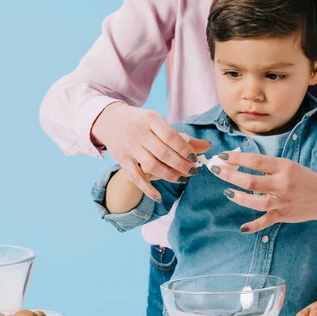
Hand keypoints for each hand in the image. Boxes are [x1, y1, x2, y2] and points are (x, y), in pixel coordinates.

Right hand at [92, 103, 209, 200]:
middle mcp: (139, 133)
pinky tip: (159, 196)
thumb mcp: (159, 123)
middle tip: (193, 171)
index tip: (195, 158)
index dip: (185, 149)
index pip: (171, 136)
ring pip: (152, 166)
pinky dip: (148, 189)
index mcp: (151, 119)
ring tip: (182, 179)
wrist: (109, 120)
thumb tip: (207, 147)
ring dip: (170, 175)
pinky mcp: (122, 160)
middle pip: (163, 153)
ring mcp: (130, 147)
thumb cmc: (141, 122)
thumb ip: (182, 136)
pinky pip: (136, 177)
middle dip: (181, 165)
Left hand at [212, 151, 316, 232]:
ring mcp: (283, 202)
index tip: (222, 156)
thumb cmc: (303, 177)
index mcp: (284, 167)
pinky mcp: (283, 216)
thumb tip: (239, 163)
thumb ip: (267, 166)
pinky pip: (266, 222)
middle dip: (230, 175)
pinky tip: (241, 228)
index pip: (255, 161)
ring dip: (240, 197)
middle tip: (216, 170)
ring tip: (227, 192)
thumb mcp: (287, 165)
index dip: (236, 158)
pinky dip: (254, 226)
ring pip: (258, 202)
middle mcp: (283, 184)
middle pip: (252, 181)